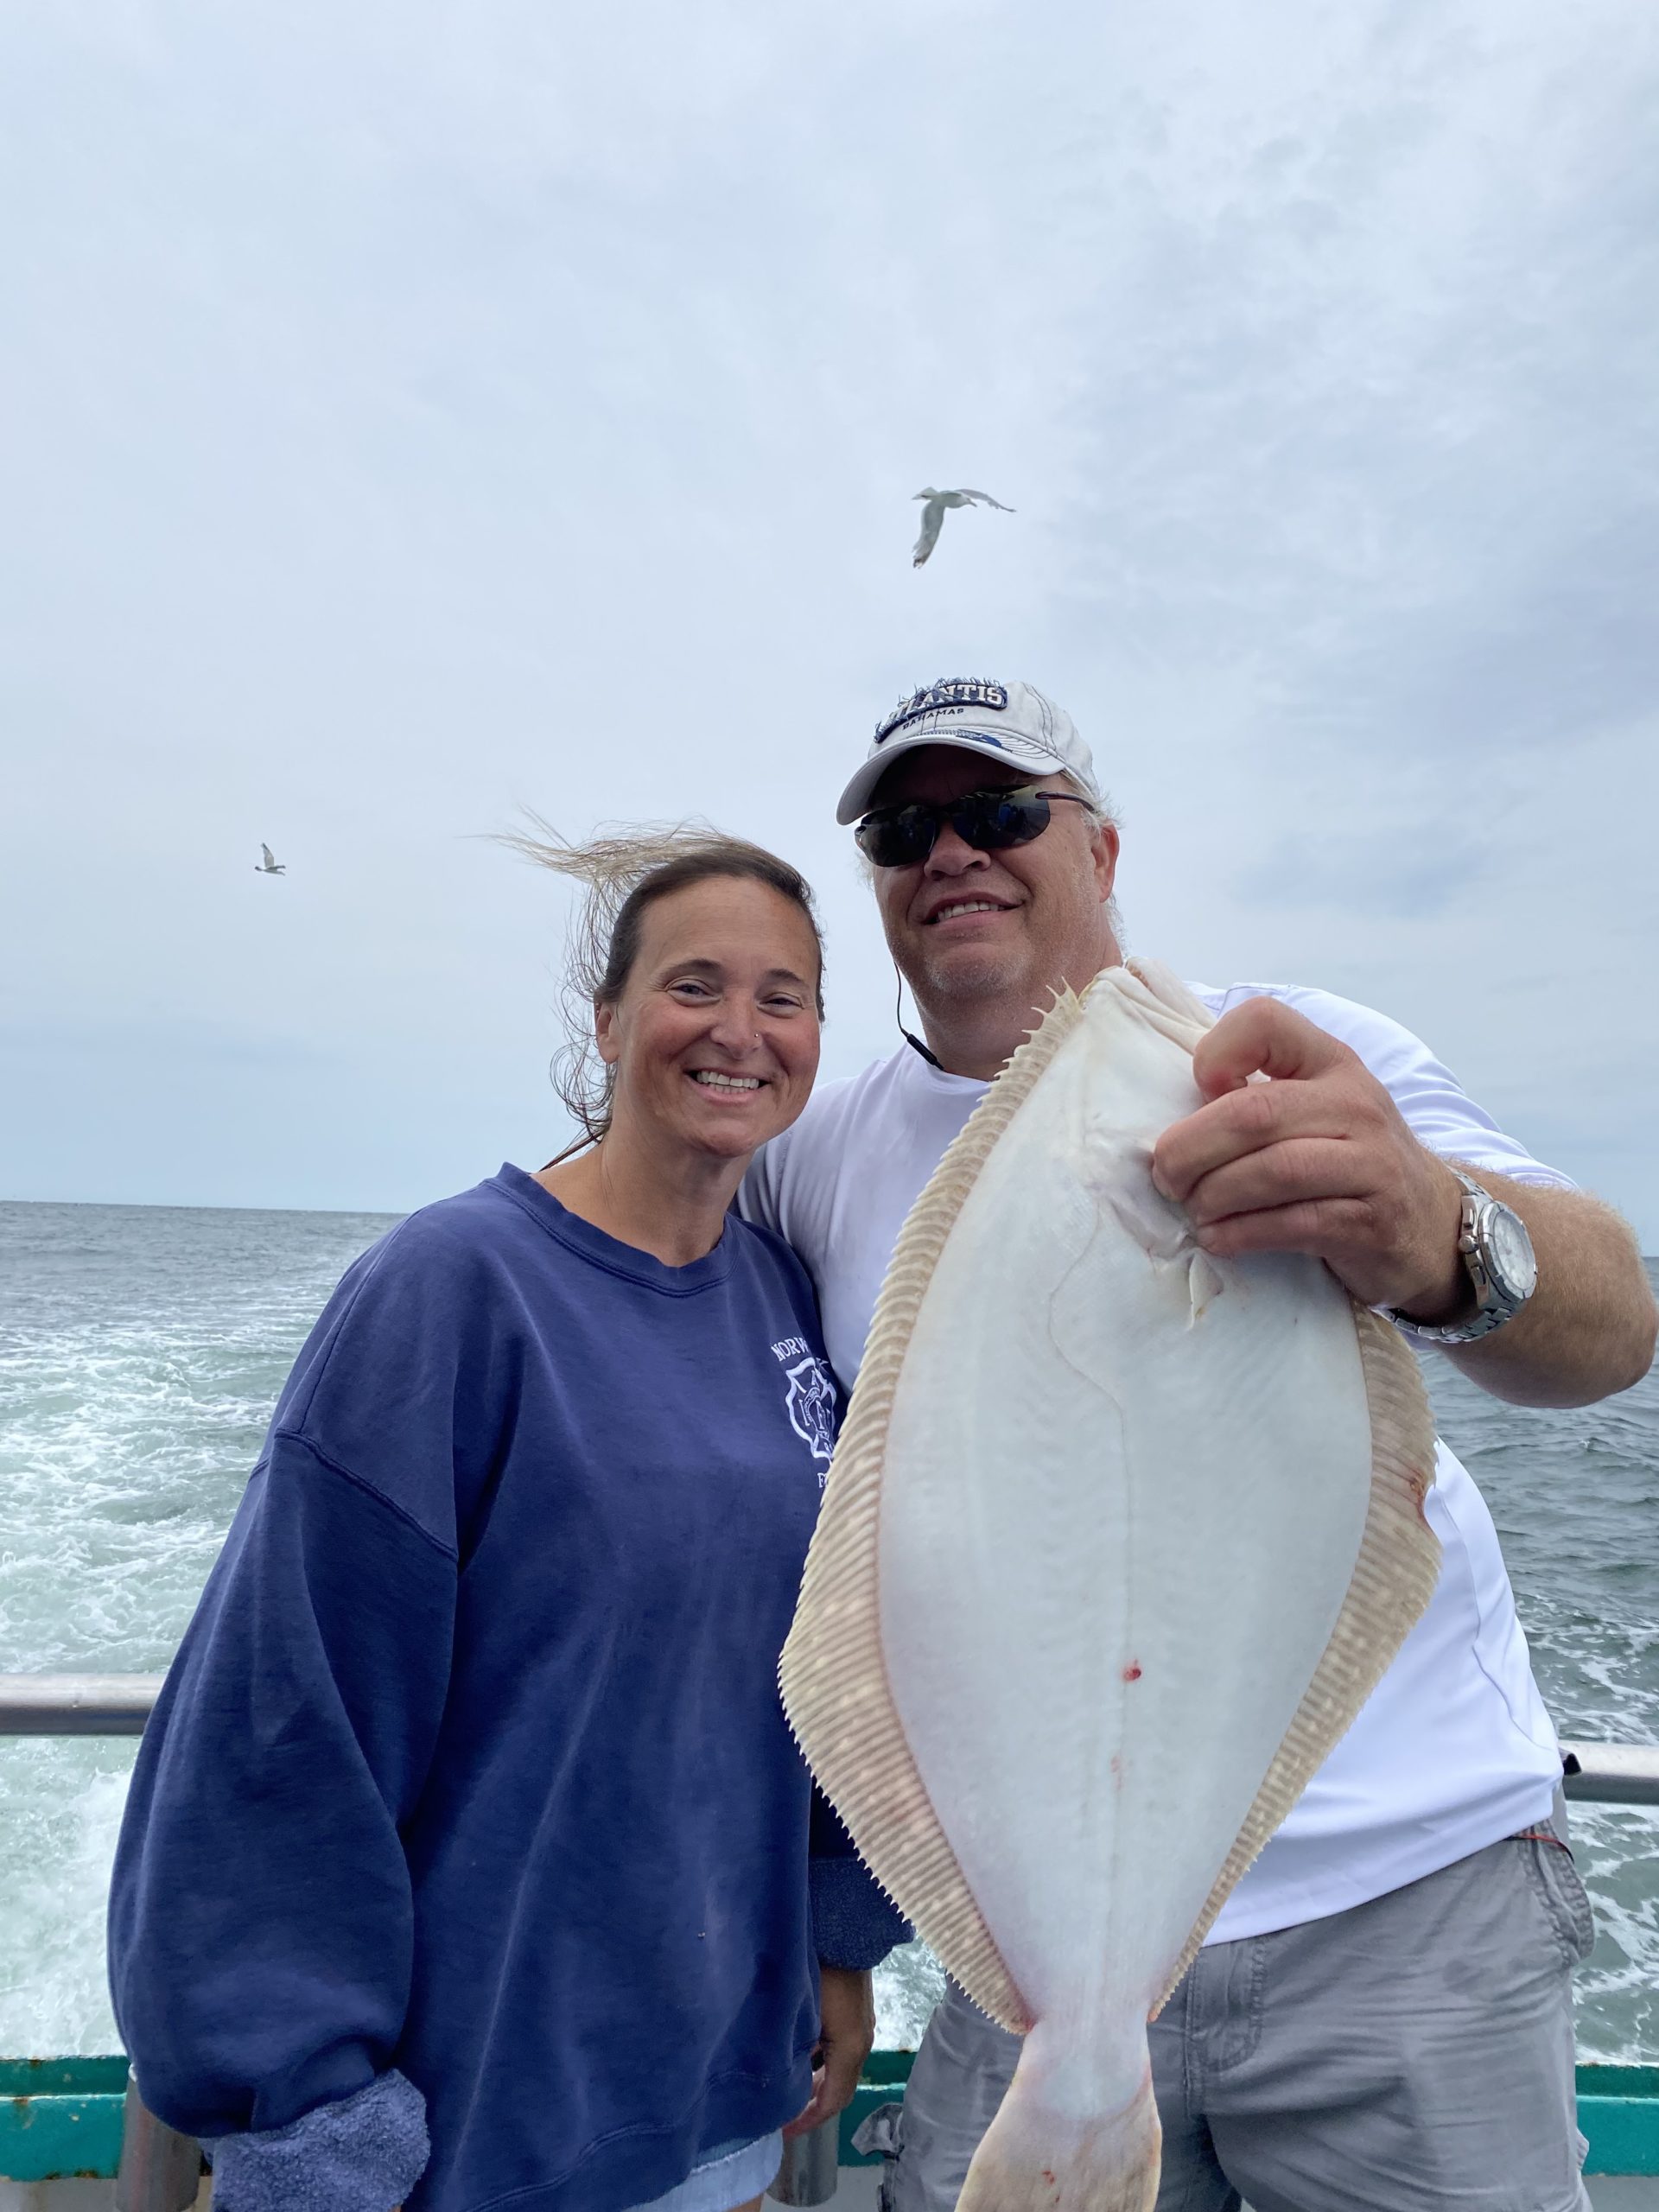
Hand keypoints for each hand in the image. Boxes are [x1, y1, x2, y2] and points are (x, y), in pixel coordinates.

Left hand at [782, 1966, 874, 2137]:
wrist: (846, 1930)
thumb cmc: (823, 1971)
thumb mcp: (806, 2014)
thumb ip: (796, 2050)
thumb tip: (780, 2079)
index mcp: (851, 2047)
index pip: (833, 2100)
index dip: (809, 2119)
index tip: (784, 2132)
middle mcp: (861, 2041)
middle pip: (839, 2087)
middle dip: (812, 2105)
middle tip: (784, 2116)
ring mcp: (861, 2025)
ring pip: (839, 2067)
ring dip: (817, 2083)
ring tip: (788, 2090)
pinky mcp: (856, 2011)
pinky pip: (839, 2049)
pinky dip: (821, 2062)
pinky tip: (800, 2057)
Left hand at [1150, 998, 1467, 1316]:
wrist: (1432, 1225)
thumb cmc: (1347, 1162)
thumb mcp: (1315, 1110)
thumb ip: (1257, 1096)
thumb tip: (1172, 1119)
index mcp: (1332, 1062)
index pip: (1267, 1021)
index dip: (1216, 1050)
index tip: (1198, 1090)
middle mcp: (1356, 1104)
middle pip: (1254, 1112)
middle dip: (1191, 1149)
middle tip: (1167, 1178)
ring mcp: (1371, 1163)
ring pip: (1273, 1171)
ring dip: (1214, 1196)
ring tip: (1194, 1211)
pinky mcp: (1372, 1222)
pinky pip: (1293, 1224)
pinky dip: (1241, 1233)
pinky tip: (1219, 1239)